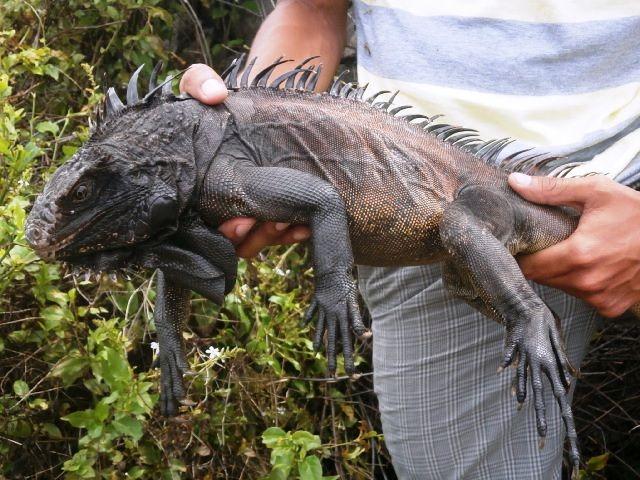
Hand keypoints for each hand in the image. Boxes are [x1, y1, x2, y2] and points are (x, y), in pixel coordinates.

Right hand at [179, 64, 311, 256]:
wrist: (260, 112)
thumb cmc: (225, 105)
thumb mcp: (205, 86)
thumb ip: (198, 82)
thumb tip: (214, 95)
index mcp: (201, 193)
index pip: (208, 226)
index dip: (225, 231)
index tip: (240, 221)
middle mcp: (222, 209)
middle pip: (236, 242)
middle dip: (252, 238)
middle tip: (265, 223)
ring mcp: (249, 215)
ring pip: (260, 241)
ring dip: (275, 235)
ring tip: (290, 222)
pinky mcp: (274, 215)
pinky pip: (283, 234)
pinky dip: (295, 232)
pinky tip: (306, 225)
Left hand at [509, 172, 639, 316]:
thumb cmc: (638, 213)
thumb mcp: (596, 192)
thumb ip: (552, 190)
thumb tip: (516, 183)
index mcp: (579, 254)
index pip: (528, 266)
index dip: (520, 254)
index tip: (519, 243)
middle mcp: (588, 282)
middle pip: (541, 279)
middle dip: (537, 262)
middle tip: (542, 243)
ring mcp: (600, 297)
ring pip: (560, 288)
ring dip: (557, 273)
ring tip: (567, 250)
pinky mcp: (611, 306)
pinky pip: (582, 297)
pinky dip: (580, 283)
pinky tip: (589, 266)